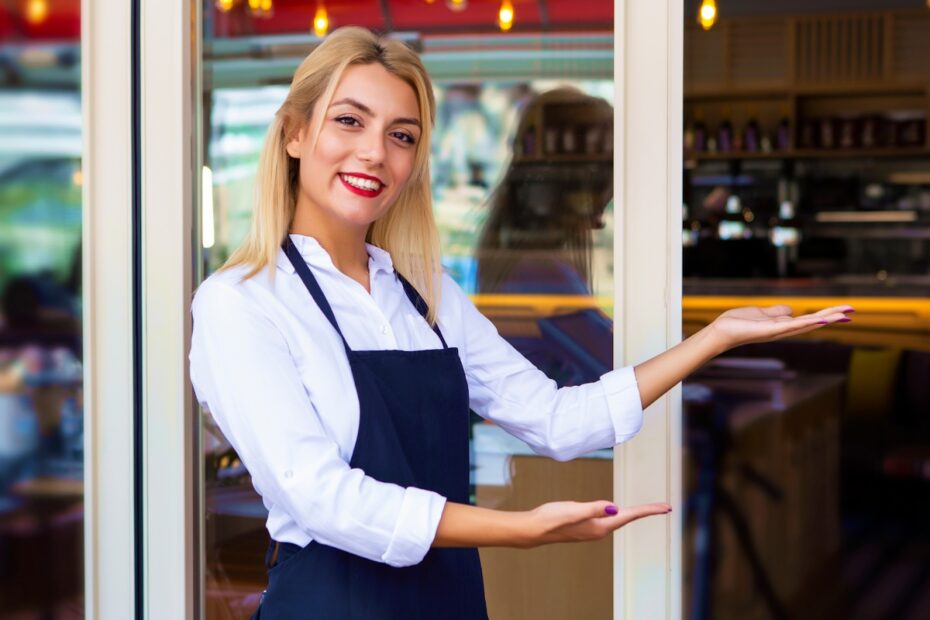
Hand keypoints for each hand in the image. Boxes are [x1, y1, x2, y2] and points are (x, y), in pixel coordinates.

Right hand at [522, 500, 671, 547]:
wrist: (533, 529)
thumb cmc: (551, 519)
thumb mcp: (574, 510)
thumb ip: (594, 508)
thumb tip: (615, 508)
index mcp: (599, 526)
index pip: (629, 516)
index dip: (648, 510)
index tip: (665, 507)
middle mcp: (598, 530)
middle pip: (628, 518)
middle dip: (646, 512)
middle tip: (664, 507)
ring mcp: (591, 529)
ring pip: (619, 519)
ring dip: (634, 513)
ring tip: (648, 509)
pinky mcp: (584, 525)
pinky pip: (608, 518)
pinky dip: (620, 514)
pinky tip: (618, 511)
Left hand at [708, 303, 852, 353]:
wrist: (721, 331)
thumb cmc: (737, 323)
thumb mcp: (761, 312)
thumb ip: (776, 311)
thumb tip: (791, 309)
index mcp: (782, 325)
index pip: (809, 319)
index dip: (826, 314)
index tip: (844, 311)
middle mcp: (784, 330)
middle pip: (813, 322)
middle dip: (832, 316)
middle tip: (852, 311)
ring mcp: (778, 331)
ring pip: (807, 324)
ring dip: (826, 319)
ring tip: (844, 314)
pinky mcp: (770, 330)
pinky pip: (792, 325)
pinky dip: (806, 322)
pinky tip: (820, 319)